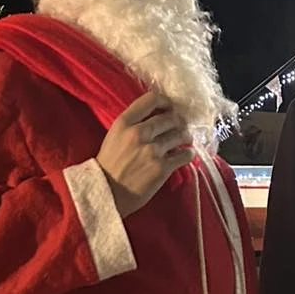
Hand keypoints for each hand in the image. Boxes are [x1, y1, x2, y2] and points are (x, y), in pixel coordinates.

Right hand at [96, 90, 192, 217]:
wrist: (106, 194)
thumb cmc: (109, 165)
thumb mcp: (114, 136)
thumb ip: (133, 123)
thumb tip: (158, 114)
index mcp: (124, 123)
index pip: (151, 99)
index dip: (165, 102)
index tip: (170, 107)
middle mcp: (139, 133)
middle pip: (171, 118)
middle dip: (179, 121)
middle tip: (181, 126)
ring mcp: (152, 151)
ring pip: (181, 135)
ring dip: (186, 136)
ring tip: (186, 139)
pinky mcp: (162, 168)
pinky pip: (185, 155)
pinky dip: (188, 154)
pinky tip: (186, 155)